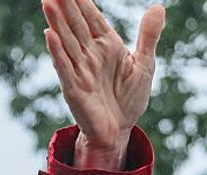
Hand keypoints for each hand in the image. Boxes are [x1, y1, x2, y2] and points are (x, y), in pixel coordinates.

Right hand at [41, 0, 164, 169]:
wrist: (119, 130)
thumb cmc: (130, 97)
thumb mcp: (145, 64)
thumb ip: (148, 36)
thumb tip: (158, 7)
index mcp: (107, 45)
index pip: (92, 17)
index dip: (83, 0)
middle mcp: (90, 53)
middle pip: (76, 24)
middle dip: (66, 5)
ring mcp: (80, 69)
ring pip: (67, 41)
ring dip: (57, 22)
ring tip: (48, 1)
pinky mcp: (74, 88)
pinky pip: (65, 67)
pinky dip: (57, 51)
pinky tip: (50, 35)